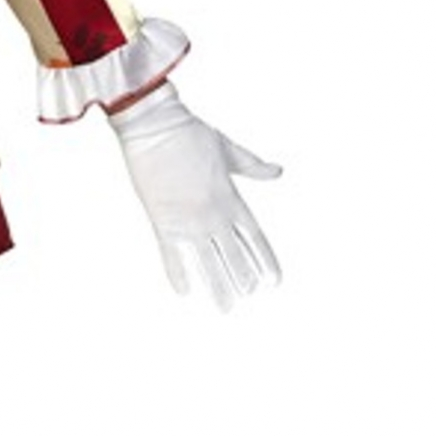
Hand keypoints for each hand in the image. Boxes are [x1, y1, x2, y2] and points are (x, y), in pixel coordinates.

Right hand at [106, 82, 281, 310]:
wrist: (156, 127)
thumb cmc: (192, 133)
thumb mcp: (229, 151)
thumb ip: (253, 166)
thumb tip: (279, 171)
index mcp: (232, 198)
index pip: (255, 238)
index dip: (266, 261)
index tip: (274, 281)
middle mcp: (214, 215)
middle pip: (234, 256)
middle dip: (241, 278)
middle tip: (246, 297)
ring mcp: (188, 221)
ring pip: (208, 263)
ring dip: (217, 286)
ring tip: (225, 308)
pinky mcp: (162, 222)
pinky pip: (172, 256)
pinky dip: (178, 274)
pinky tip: (185, 293)